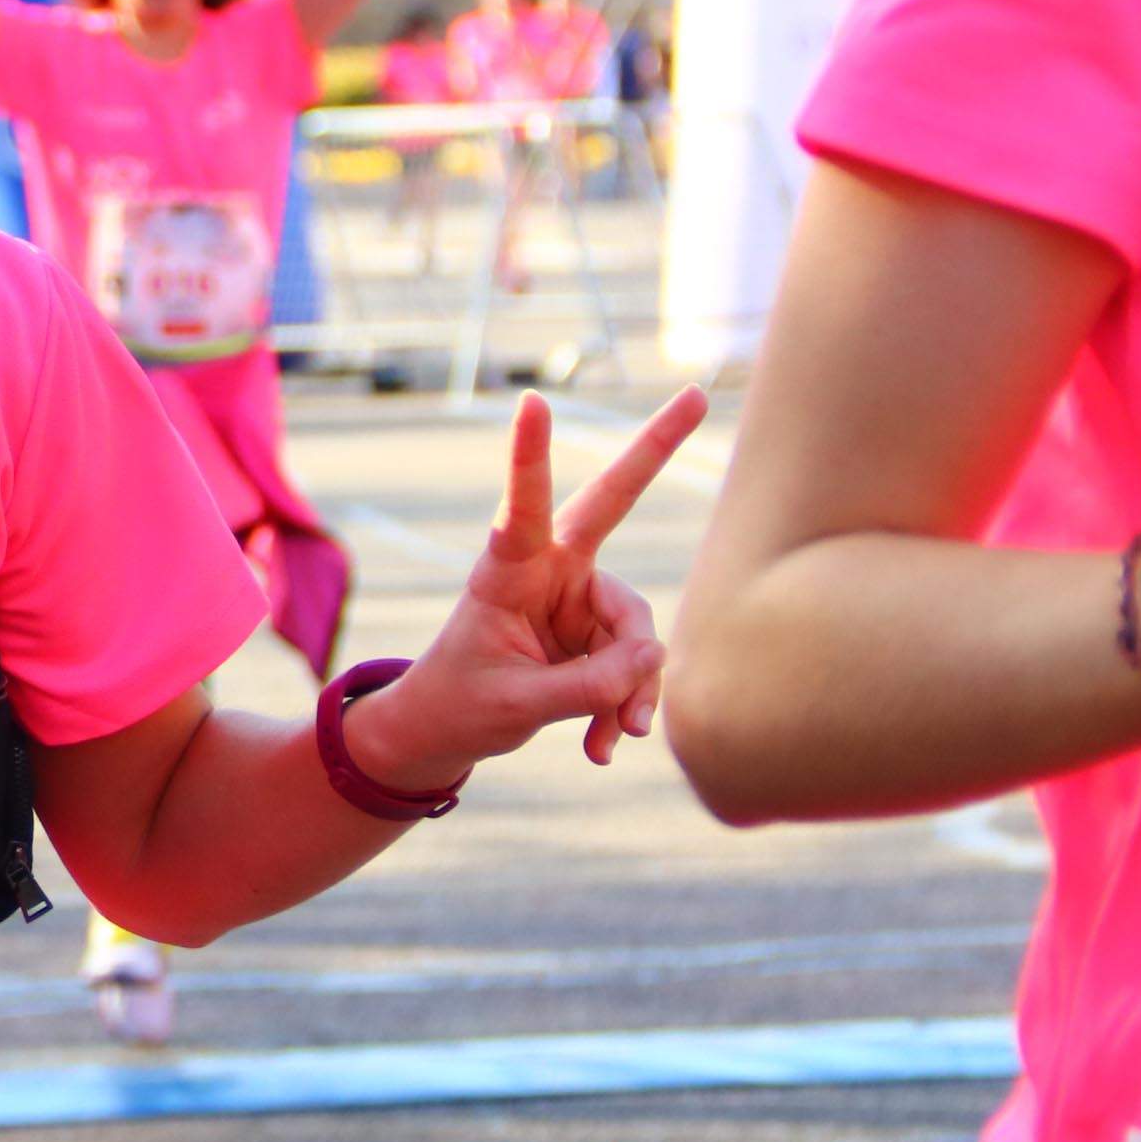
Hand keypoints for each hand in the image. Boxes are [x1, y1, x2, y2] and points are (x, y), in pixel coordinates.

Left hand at [356, 388, 707, 783]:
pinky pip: (633, 666)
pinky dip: (624, 707)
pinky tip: (604, 748)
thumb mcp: (516, 705)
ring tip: (615, 737)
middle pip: (611, 503)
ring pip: (635, 629)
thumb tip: (654, 658)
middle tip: (695, 393)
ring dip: (630, 689)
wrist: (445, 732)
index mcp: (505, 571)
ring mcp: (577, 599)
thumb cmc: (460, 706)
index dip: (530, 457)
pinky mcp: (596, 635)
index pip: (522, 506)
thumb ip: (585, 686)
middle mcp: (549, 572)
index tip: (531, 401)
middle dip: (654, 451)